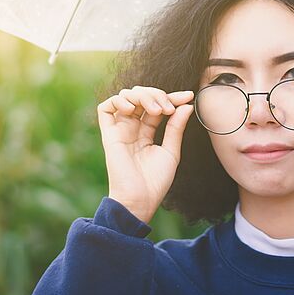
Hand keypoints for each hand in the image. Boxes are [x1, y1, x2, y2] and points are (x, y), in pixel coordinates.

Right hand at [97, 85, 194, 223]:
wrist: (140, 199)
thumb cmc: (155, 181)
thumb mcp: (171, 151)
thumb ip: (176, 127)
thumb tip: (186, 105)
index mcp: (147, 132)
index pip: (157, 105)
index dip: (172, 97)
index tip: (188, 97)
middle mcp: (132, 128)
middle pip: (141, 96)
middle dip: (157, 95)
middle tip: (169, 108)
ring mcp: (120, 130)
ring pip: (125, 96)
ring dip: (142, 96)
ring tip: (156, 110)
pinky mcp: (109, 135)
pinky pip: (105, 108)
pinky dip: (118, 100)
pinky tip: (133, 108)